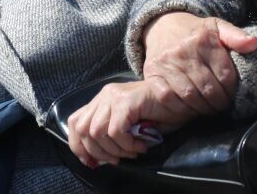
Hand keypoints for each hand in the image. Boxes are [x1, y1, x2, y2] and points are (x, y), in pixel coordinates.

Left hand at [66, 78, 193, 167]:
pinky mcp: (126, 101)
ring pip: (96, 132)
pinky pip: (116, 131)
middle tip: (118, 159)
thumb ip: (110, 134)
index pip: (76, 122)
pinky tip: (141, 146)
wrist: (181, 99)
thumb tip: (94, 159)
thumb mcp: (128, 126)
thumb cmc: (158, 115)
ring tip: (133, 151)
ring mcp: (114, 96)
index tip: (92, 162)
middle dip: (97, 152)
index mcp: (102, 100)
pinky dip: (127, 144)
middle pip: (83, 129)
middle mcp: (105, 95)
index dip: (79, 146)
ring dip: (114, 150)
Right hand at [141, 12, 256, 115]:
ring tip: (208, 109)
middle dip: (219, 103)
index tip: (233, 97)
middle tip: (222, 107)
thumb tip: (253, 44)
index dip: (232, 91)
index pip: (225, 75)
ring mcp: (166, 63)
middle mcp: (184, 51)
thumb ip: (236, 36)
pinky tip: (189, 107)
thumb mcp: (217, 27)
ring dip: (202, 108)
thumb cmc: (195, 31)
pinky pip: (168, 98)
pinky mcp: (152, 73)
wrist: (162, 25)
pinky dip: (180, 108)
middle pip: (208, 88)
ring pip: (189, 96)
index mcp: (203, 40)